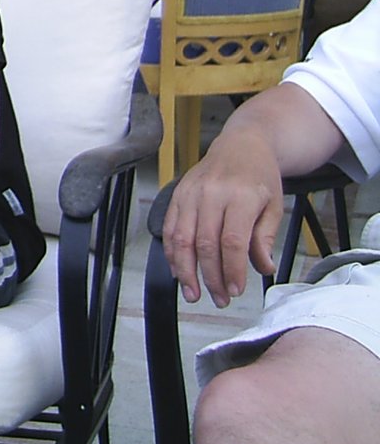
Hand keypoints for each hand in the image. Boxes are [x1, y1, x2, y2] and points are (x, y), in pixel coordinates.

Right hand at [163, 128, 282, 306]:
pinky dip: (171, 252)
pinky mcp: (177, 194)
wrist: (242, 144)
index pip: (233, 241)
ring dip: (185, 270)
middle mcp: (211, 193)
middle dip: (210, 276)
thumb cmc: (260, 176)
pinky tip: (180, 270)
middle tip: (220, 299)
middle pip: (205, 243)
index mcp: (240, 196)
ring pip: (180, 238)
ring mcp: (190, 193)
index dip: (233, 270)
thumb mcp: (274, 206)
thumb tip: (262, 267)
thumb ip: (265, 237)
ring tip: (193, 293)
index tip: (237, 290)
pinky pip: (169, 227)